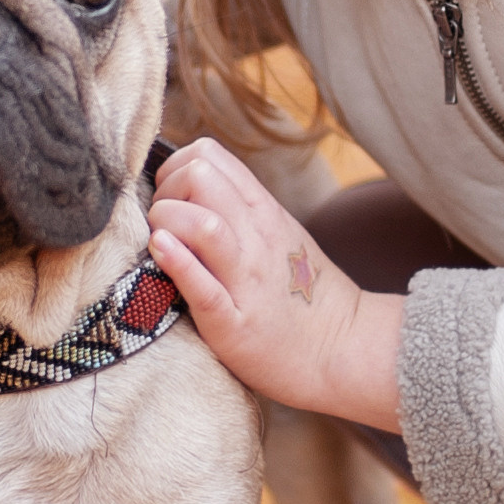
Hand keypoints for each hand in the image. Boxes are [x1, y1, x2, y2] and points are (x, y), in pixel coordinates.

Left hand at [147, 140, 403, 429]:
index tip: (171, 199)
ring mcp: (247, 279)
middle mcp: (255, 237)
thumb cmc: (299, 292)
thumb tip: (187, 187)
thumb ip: (237, 207)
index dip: (174, 169)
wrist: (342, 348)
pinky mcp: (234, 324)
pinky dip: (176, 264)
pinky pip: (202, 286)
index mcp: (262, 210)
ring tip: (161, 244)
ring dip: (166, 225)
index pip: (207, 154)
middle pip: (198, 177)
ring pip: (201, 224)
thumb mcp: (277, 232)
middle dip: (164, 194)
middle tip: (163, 225)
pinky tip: (161, 253)